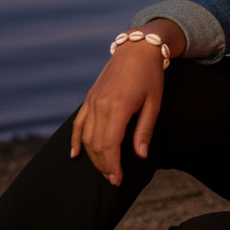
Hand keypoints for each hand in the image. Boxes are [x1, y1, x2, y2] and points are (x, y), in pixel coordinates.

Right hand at [70, 19, 184, 184]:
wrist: (137, 49)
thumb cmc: (150, 76)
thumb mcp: (154, 103)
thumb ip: (144, 130)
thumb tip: (140, 155)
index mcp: (118, 107)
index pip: (109, 145)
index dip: (112, 165)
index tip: (118, 179)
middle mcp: (100, 105)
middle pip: (95, 144)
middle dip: (103, 165)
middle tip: (113, 178)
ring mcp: (92, 101)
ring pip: (86, 136)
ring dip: (93, 156)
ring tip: (104, 169)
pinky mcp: (90, 98)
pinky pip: (79, 123)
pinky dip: (76, 140)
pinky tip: (75, 154)